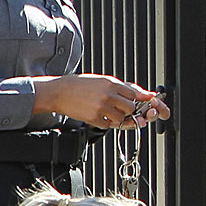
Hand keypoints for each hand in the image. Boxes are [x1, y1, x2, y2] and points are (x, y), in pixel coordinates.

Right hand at [32, 74, 168, 127]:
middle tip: (117, 107)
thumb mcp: (102, 81)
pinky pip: (108, 125)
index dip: (133, 99)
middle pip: (131, 107)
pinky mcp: (94, 118)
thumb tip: (145, 94)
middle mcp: (108, 96)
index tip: (130, 101)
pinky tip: (98, 115)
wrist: (59, 92)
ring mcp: (101, 108)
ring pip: (121, 118)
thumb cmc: (80, 85)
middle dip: (127, 109)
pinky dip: (106, 122)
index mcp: (111, 84)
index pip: (134, 94)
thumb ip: (123, 87)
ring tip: (106, 111)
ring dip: (117, 117)